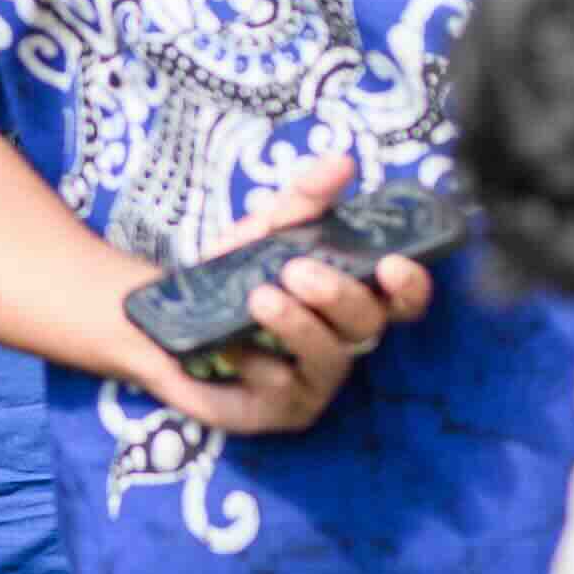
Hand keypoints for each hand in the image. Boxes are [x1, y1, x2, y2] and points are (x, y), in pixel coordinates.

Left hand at [106, 144, 437, 445]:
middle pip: (365, 326)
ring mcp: (311, 383)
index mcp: (351, 301)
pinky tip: (227, 342)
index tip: (394, 263)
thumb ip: (302, 199)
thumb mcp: (262, 230)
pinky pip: (276, 390)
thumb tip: (342, 161)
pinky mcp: (274, 413)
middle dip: (338, 296)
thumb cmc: (233, 275)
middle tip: (297, 269)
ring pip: (326, 361)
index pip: (401, 301)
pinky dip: (252, 360)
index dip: (410, 287)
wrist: (163, 319)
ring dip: (298, 327)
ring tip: (260, 298)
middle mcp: (342, 344)